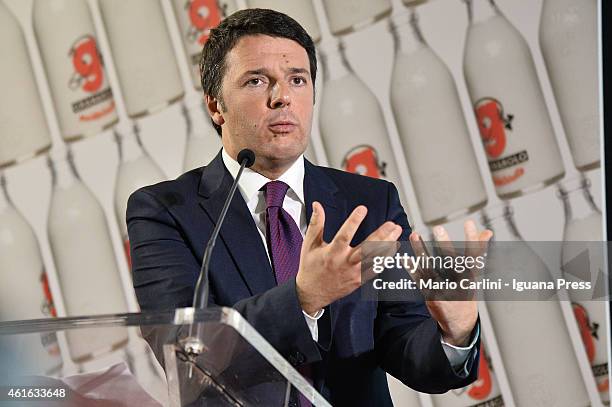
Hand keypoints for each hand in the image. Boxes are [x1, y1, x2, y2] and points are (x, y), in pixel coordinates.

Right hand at [296, 202, 402, 314]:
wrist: (312, 292)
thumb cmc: (311, 267)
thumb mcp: (310, 244)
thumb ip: (316, 224)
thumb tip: (317, 205)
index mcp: (332, 253)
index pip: (344, 235)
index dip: (354, 221)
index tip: (362, 209)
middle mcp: (344, 263)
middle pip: (366, 248)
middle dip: (380, 235)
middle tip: (391, 224)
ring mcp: (354, 273)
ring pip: (374, 258)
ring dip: (387, 245)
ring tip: (396, 232)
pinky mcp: (359, 280)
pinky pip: (376, 268)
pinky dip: (386, 257)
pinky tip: (393, 247)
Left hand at [408, 220, 492, 345]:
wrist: (459, 322)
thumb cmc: (466, 292)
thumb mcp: (475, 274)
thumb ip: (478, 251)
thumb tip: (488, 232)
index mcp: (470, 277)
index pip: (473, 255)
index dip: (472, 240)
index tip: (469, 224)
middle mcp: (457, 283)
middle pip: (451, 262)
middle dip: (445, 244)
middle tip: (438, 228)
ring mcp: (443, 289)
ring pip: (430, 267)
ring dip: (421, 250)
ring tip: (415, 235)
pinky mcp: (429, 295)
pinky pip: (418, 279)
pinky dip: (410, 268)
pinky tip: (404, 257)